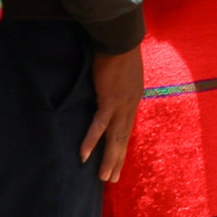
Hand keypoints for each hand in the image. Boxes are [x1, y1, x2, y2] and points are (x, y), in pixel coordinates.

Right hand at [80, 46, 143, 182]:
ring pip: (115, 138)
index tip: (118, 158)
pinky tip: (84, 157)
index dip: (121, 144)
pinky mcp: (109, 101)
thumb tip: (108, 84)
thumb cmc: (118, 48)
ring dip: (109, 159)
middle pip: (123, 138)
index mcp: (132, 98)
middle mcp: (130, 105)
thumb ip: (116, 81)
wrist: (120, 38)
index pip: (126, 127)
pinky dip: (91, 141)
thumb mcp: (121, 70)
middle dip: (117, 160)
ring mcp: (121, 105)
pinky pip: (99, 126)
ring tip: (105, 178)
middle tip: (112, 179)